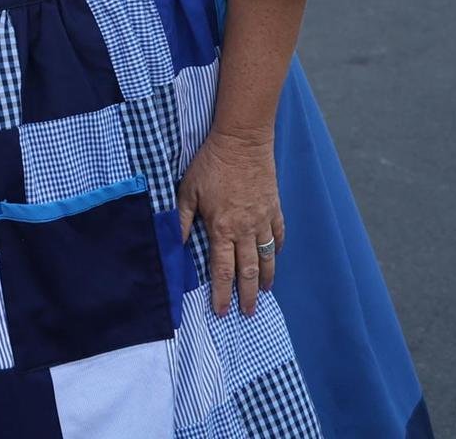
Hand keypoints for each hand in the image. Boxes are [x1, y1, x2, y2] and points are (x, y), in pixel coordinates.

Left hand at [177, 128, 283, 317]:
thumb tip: (177, 245)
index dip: (222, 293)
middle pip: (249, 271)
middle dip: (248, 295)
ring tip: (265, 293)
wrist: (242, 141)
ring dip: (266, 278)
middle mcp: (245, 230)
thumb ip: (182, 220)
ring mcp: (263, 219)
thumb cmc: (211, 164)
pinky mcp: (274, 208)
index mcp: (222, 228)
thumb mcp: (188, 190)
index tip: (222, 311)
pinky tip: (274, 257)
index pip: (222, 270)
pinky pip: (278, 235)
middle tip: (248, 312)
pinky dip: (276, 249)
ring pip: (267, 257)